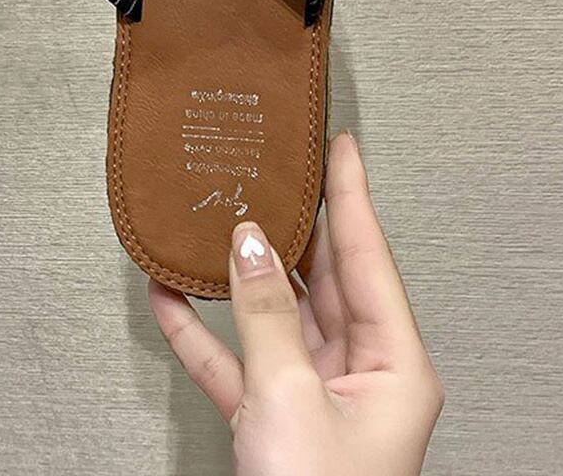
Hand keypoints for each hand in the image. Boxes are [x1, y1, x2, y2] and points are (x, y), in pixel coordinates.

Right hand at [149, 132, 442, 475]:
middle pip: (322, 278)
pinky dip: (200, 331)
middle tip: (272, 170)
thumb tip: (249, 242)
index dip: (351, 193)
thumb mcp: (290, 397)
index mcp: (393, 364)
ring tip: (211, 222)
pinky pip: (233, 359)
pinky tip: (169, 297)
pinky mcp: (270, 419)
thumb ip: (266, 314)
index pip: (368, 255)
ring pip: (272, 315)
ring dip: (234, 276)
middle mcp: (359, 373)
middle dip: (291, 225)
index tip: (339, 144)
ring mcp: (312, 395)